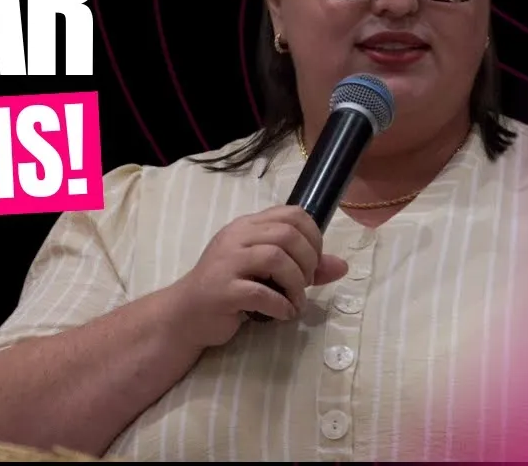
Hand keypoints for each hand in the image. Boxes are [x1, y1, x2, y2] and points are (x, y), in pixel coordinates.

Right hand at [164, 205, 348, 349]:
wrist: (186, 314)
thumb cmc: (229, 290)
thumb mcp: (266, 273)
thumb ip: (302, 266)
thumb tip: (342, 266)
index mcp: (247, 227)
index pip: (291, 213)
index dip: (313, 236)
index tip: (313, 262)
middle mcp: (236, 238)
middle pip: (287, 234)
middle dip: (308, 262)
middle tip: (306, 284)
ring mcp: (227, 263)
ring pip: (276, 258)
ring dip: (297, 285)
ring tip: (296, 302)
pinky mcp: (222, 290)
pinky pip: (261, 293)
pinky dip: (281, 306)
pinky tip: (282, 314)